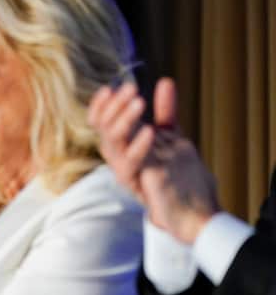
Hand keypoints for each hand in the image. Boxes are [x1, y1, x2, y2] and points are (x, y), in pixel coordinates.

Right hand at [89, 77, 218, 242]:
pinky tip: (151, 131)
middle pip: (104, 129)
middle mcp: (119, 159)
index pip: (102, 123)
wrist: (191, 213)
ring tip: (139, 103)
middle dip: (114, 107)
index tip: (110, 87)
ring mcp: (127, 172)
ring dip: (124, 121)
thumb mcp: (172, 136)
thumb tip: (164, 81)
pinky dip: (139, 146)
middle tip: (129, 88)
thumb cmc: (180, 176)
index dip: (102, 106)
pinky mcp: (138, 184)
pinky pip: (130, 164)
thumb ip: (165, 111)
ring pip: (112, 144)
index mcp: (123, 146)